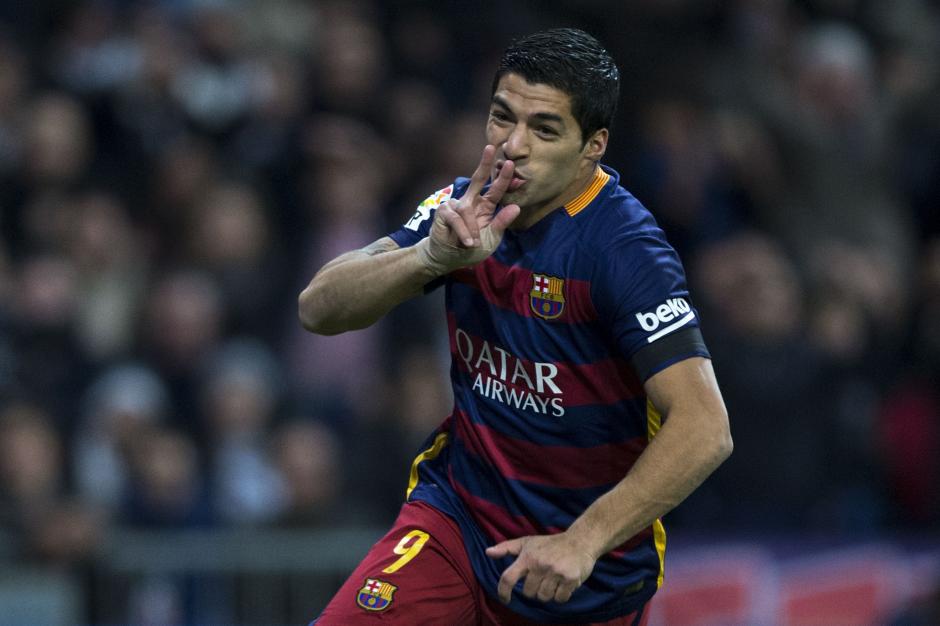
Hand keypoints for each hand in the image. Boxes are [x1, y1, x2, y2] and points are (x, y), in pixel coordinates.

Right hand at [416, 145, 520, 274]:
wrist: (449, 258)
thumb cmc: (471, 248)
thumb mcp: (491, 238)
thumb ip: (501, 223)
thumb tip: (516, 207)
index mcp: (486, 207)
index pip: (496, 190)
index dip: (504, 178)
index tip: (511, 165)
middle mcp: (472, 202)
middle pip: (478, 178)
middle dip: (485, 164)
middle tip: (491, 147)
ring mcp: (456, 205)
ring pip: (466, 209)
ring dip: (472, 228)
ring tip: (473, 243)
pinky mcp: (444, 211)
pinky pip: (456, 217)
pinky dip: (463, 231)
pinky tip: (466, 242)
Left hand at [485, 533, 596, 604]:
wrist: (580, 541)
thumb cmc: (550, 544)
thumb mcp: (527, 542)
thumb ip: (506, 548)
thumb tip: (488, 552)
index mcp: (527, 557)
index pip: (508, 578)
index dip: (503, 592)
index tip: (505, 599)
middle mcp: (540, 565)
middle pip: (529, 593)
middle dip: (534, 589)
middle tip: (542, 578)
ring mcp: (555, 572)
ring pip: (544, 597)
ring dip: (548, 593)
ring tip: (553, 580)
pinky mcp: (570, 579)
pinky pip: (560, 599)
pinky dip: (561, 595)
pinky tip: (563, 584)